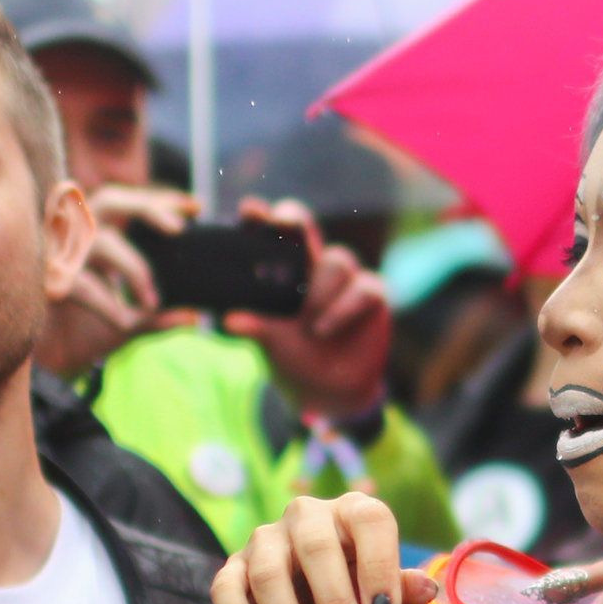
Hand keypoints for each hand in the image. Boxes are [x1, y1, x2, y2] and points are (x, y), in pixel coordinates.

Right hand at [37, 184, 194, 377]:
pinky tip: (124, 321)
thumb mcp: (128, 321)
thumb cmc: (85, 333)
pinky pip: (85, 284)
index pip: (128, 204)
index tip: (198, 206)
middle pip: (110, 199)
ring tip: (153, 302)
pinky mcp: (44, 280)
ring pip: (102, 241)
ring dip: (135, 268)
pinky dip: (108, 302)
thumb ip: (156, 316)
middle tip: (179, 229)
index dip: (162, 199)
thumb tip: (193, 317)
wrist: (45, 365)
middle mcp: (71, 237)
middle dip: (147, 207)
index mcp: (91, 237)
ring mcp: (55, 253)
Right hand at [205, 491, 439, 603]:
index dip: (379, 564)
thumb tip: (426, 588)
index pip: (371, 520)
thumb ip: (402, 597)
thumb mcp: (382, 603)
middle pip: (317, 551)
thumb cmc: (355, 598)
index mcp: (354, 511)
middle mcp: (308, 515)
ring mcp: (266, 539)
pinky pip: (227, 589)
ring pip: (270, 577)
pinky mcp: (233, 567)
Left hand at [228, 200, 393, 423]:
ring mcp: (344, 279)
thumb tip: (230, 320)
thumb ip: (255, 327)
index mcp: (281, 272)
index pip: (270, 234)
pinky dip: (344, 308)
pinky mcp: (372, 296)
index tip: (250, 210)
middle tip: (284, 225)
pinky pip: (363, 287)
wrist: (328, 392)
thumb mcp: (270, 344)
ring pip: (337, 261)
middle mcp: (311, 267)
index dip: (261, 218)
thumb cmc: (294, 359)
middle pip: (304, 226)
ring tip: (311, 328)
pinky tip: (326, 328)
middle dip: (294, 221)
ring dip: (321, 291)